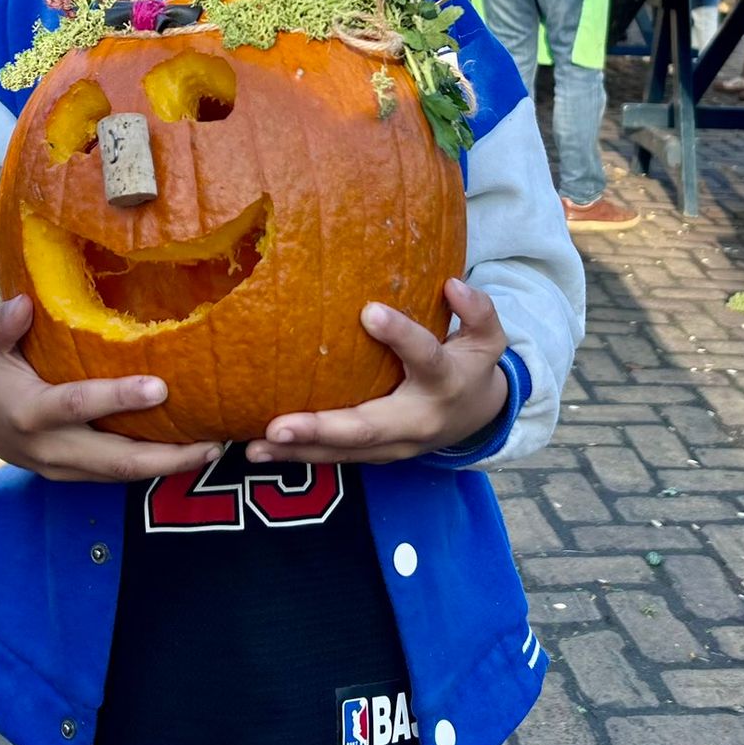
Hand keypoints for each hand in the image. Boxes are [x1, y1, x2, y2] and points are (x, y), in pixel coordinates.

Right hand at [0, 296, 220, 481]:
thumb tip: (23, 304)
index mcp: (30, 413)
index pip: (77, 405)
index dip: (118, 398)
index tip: (160, 387)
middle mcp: (51, 449)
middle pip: (114, 460)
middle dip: (166, 455)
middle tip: (213, 442)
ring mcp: (65, 469)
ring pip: (123, 474)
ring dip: (170, 465)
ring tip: (214, 448)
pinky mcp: (76, 476)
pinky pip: (119, 475)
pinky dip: (155, 467)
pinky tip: (190, 452)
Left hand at [245, 277, 509, 464]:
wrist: (480, 419)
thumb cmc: (471, 366)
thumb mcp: (488, 336)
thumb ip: (477, 310)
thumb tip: (452, 285)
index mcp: (444, 382)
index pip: (425, 357)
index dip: (401, 336)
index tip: (370, 311)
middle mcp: (417, 420)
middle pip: (368, 427)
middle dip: (322, 429)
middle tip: (279, 425)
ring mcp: (395, 446)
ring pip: (344, 453)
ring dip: (299, 451)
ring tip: (255, 446)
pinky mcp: (376, 457)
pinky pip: (336, 459)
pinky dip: (299, 457)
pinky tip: (258, 450)